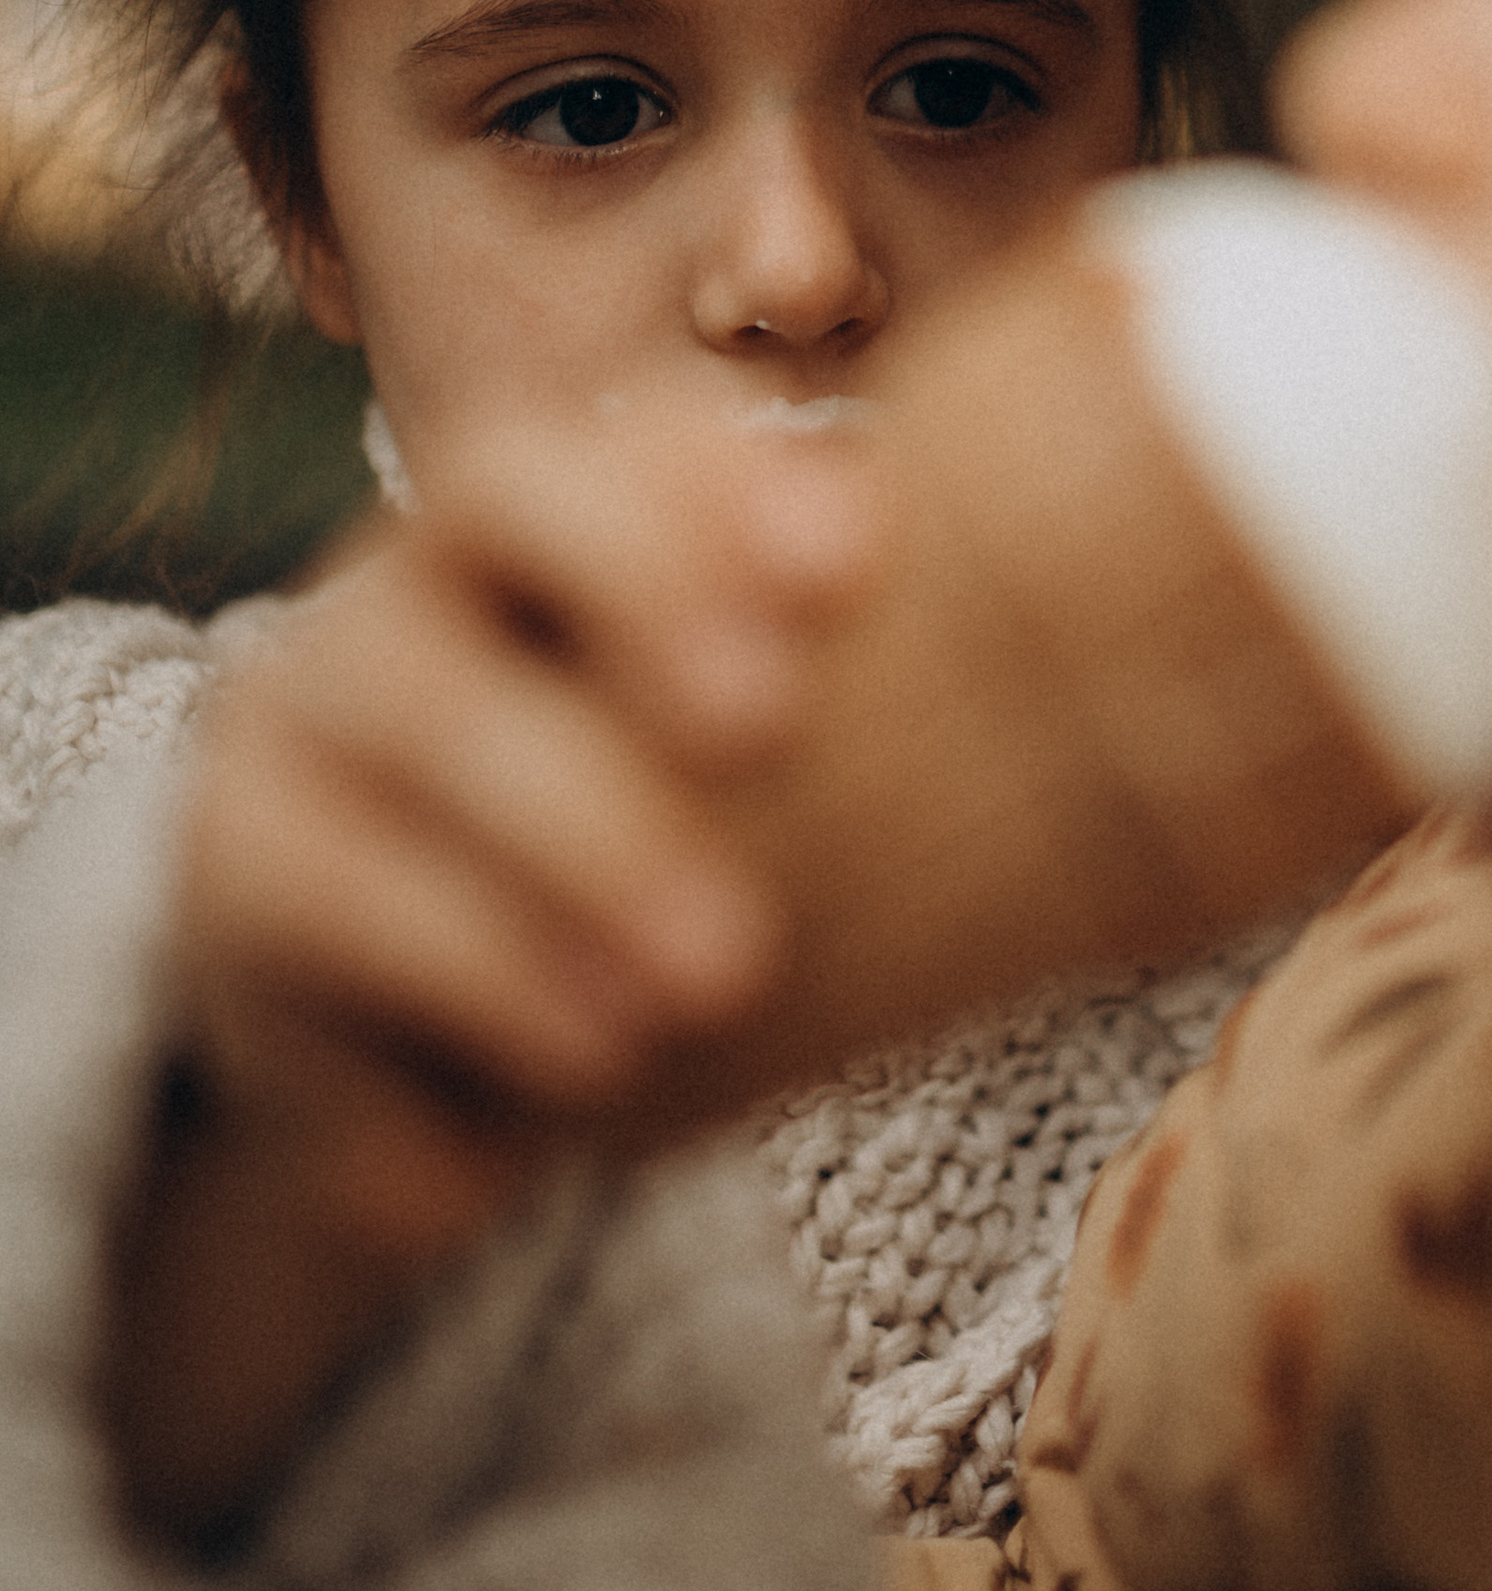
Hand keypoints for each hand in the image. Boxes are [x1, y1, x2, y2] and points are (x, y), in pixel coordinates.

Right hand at [112, 412, 870, 1534]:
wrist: (379, 1012)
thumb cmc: (624, 841)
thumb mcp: (727, 758)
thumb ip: (857, 695)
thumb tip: (1162, 725)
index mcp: (524, 536)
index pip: (592, 454)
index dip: (710, 490)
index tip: (856, 561)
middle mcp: (390, 605)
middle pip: (476, 544)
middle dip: (642, 610)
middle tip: (770, 741)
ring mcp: (286, 744)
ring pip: (401, 759)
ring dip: (554, 876)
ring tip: (688, 993)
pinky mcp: (230, 904)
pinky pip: (325, 947)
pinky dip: (438, 1042)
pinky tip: (523, 1137)